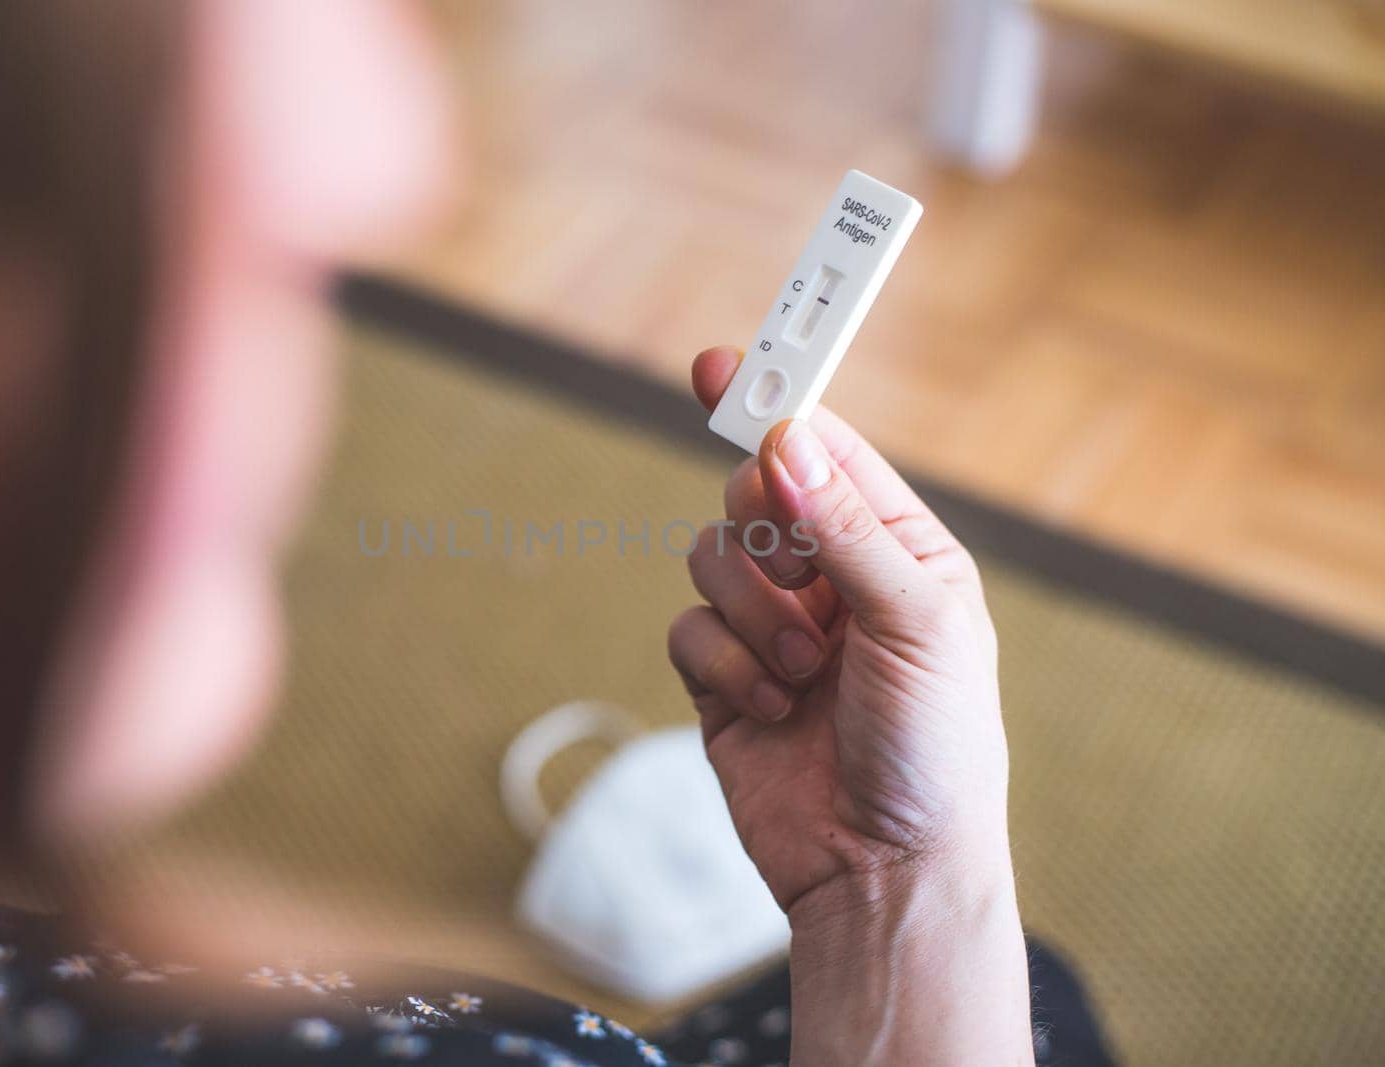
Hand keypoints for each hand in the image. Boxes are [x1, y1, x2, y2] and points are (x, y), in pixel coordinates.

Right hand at [668, 347, 1030, 1063]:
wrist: (883, 874)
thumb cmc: (934, 753)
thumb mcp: (915, 625)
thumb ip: (845, 530)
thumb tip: (789, 444)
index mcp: (896, 547)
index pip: (827, 449)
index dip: (779, 402)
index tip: (725, 363)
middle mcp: (832, 577)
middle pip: (754, 493)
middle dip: (769, 540)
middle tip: (802, 581)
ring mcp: (773, 626)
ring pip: (710, 558)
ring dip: (754, 618)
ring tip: (804, 677)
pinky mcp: (724, 679)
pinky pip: (687, 630)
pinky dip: (725, 669)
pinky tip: (770, 710)